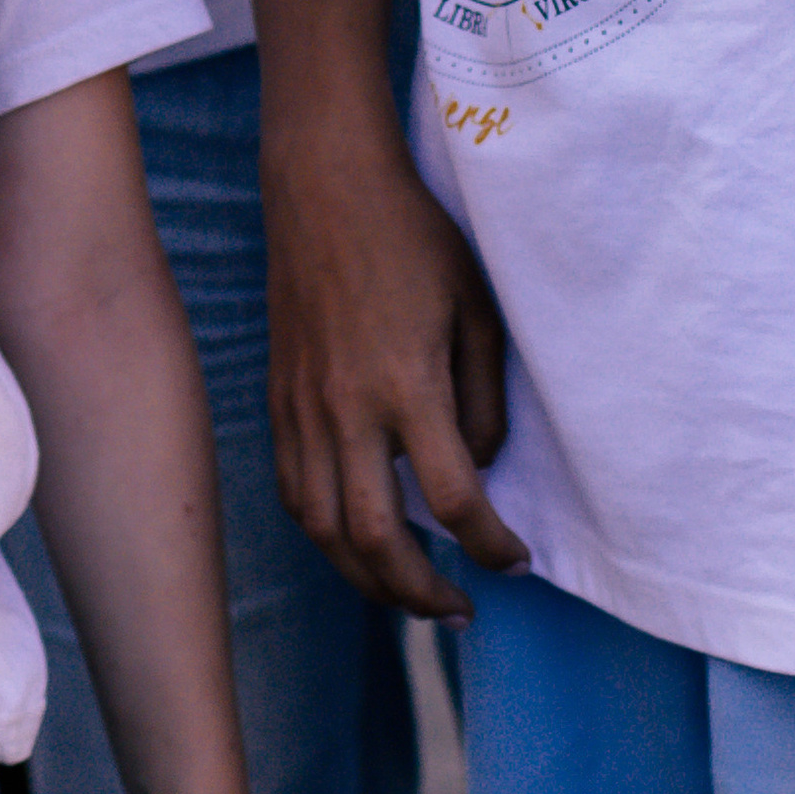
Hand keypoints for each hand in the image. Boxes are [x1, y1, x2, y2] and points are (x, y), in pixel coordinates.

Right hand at [264, 116, 526, 618]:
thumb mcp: (475, 306)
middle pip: (376, 540)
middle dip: (421, 593)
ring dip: (367, 579)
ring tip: (406, 593)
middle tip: (459, 610)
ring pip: (324, 529)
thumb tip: (477, 468)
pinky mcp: (279, 397)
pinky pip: (294, 490)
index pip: (454, 499)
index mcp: (406, 384)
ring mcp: (303, 406)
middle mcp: (346, 408)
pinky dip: (325, 534)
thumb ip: (484, 397)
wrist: (324, 184)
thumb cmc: (411, 235)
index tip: (515, 561)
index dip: (492, 546)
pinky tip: (354, 541)